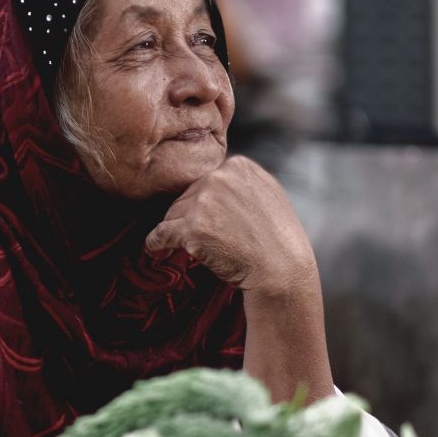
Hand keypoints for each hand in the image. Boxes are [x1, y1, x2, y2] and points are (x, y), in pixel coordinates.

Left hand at [145, 156, 317, 296]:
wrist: (282, 270)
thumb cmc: (279, 240)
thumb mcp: (269, 195)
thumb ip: (242, 183)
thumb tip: (219, 180)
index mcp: (238, 166)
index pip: (206, 181)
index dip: (203, 203)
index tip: (207, 221)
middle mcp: (219, 177)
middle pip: (186, 196)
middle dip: (187, 217)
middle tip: (196, 238)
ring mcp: (204, 202)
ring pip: (172, 215)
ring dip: (174, 231)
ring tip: (177, 248)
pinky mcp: (191, 228)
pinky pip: (160, 234)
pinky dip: (155, 244)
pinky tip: (155, 250)